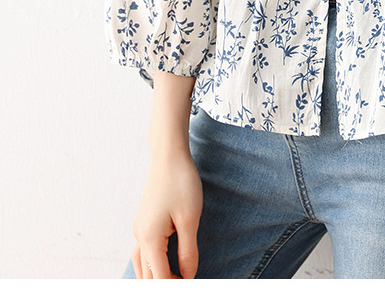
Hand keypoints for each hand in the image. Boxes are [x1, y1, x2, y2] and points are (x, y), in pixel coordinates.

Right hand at [130, 149, 202, 278]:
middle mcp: (139, 237)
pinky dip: (152, 265)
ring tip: (175, 280)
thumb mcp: (190, 218)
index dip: (175, 287)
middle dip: (164, 284)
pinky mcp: (143, 222)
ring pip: (141, 267)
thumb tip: (188, 276)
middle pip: (147, 277)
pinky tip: (163, 265)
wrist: (168, 156)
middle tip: (185, 283)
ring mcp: (139, 229)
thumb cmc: (181, 182)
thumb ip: (188, 251)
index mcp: (150, 239)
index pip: (159, 279)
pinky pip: (142, 253)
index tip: (191, 287)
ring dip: (155, 278)